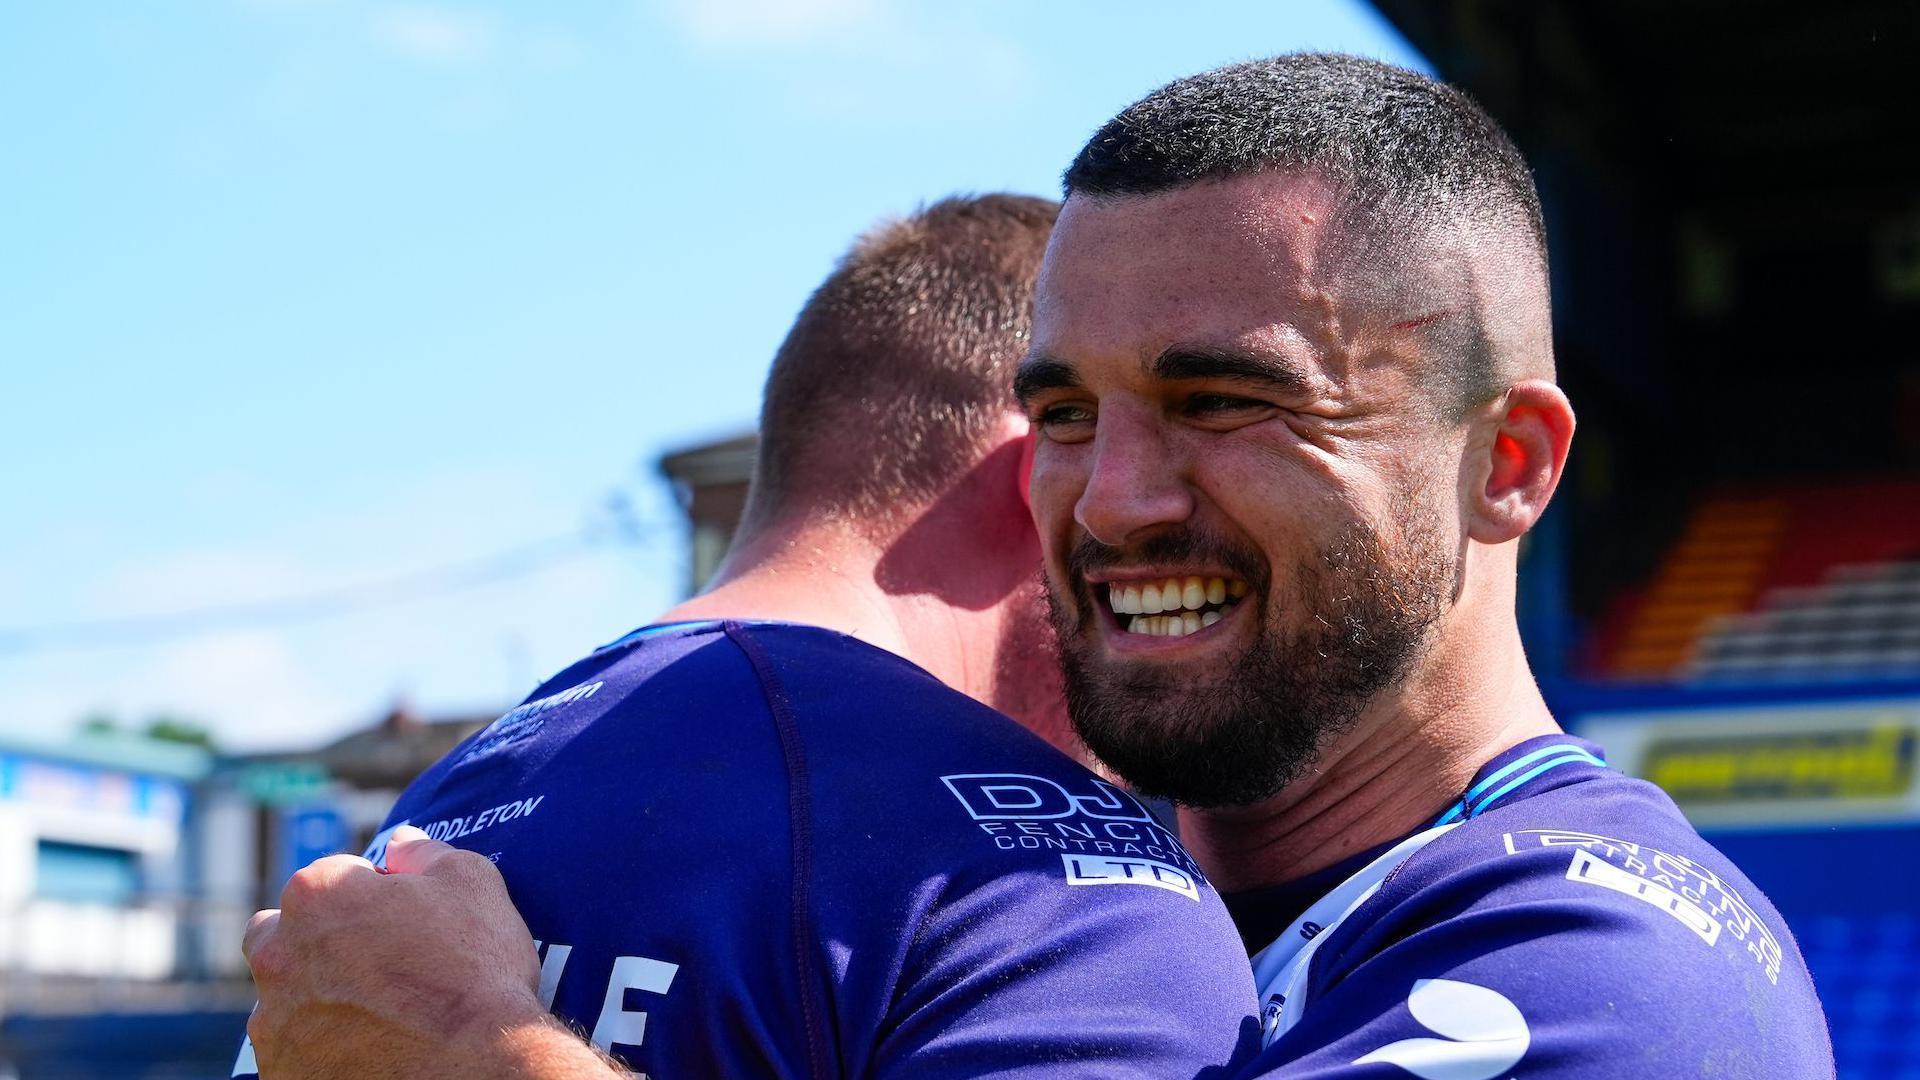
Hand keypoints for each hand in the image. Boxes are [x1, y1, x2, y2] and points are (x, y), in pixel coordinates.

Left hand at [242, 827, 554, 1077]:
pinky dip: (321, 1048)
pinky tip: (369, 1049)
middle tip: (376, 963)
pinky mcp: (281, 1075)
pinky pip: (293, 1051)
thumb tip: (401, 842)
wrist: (475, 1069)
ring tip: (379, 1017)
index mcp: (316, 896)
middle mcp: (278, 956)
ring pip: (286, 996)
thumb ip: (425, 853)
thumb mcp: (471, 884)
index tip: (409, 918)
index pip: (336, 875)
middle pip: (284, 933)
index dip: (377, 893)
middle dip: (319, 939)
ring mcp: (274, 1023)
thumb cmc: (474, 971)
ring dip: (319, 996)